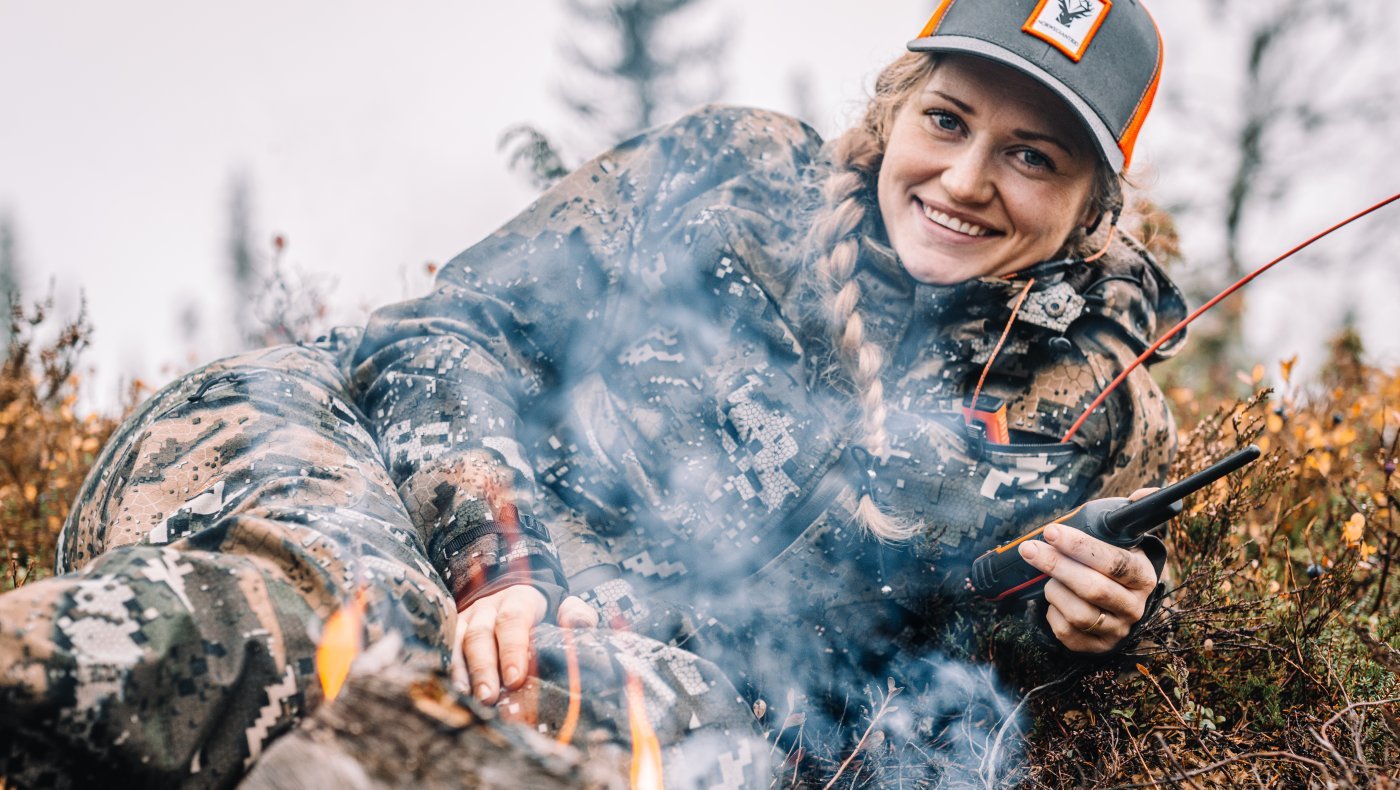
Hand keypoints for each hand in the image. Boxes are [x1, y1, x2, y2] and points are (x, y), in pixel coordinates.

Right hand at [449, 585, 598, 703]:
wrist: (513, 594)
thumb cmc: (542, 612)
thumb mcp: (563, 606)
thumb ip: (576, 613)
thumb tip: (578, 623)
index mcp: (518, 599)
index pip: (513, 621)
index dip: (512, 649)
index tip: (515, 678)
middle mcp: (488, 607)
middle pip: (480, 634)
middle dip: (484, 668)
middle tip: (489, 697)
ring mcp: (467, 618)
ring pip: (458, 641)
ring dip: (461, 670)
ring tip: (467, 697)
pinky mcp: (454, 631)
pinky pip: (446, 647)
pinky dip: (449, 668)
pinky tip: (453, 690)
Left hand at [1016, 488, 1160, 652]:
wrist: (1116, 606)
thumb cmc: (1113, 564)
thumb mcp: (1126, 539)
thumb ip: (1132, 512)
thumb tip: (1149, 493)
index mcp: (1143, 575)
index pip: (1115, 562)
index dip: (1081, 547)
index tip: (1051, 531)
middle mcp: (1134, 606)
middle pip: (1092, 587)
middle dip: (1056, 565)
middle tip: (1029, 549)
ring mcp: (1117, 630)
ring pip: (1077, 612)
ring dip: (1054, 590)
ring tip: (1048, 577)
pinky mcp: (1097, 648)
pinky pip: (1065, 631)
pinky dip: (1052, 612)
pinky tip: (1056, 600)